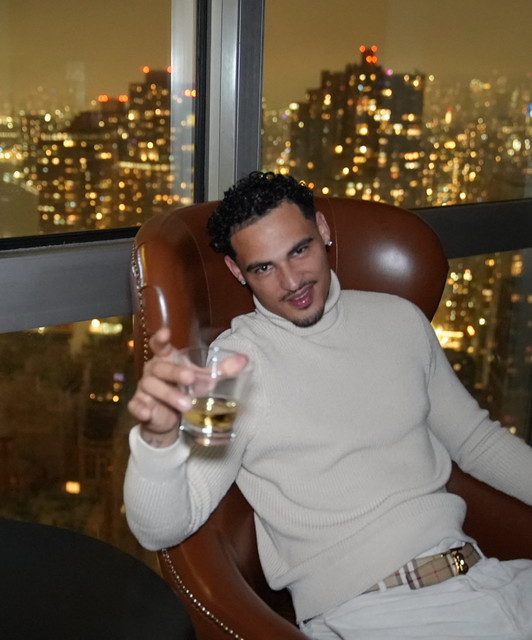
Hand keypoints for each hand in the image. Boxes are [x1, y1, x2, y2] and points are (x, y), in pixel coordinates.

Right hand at [128, 329, 247, 447]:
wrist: (169, 417)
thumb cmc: (185, 389)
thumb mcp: (204, 379)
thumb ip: (222, 370)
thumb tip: (246, 359)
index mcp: (166, 359)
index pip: (159, 345)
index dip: (160, 338)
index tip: (166, 333)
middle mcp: (153, 371)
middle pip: (160, 367)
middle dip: (175, 372)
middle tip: (190, 378)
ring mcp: (144, 388)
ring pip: (151, 387)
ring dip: (168, 395)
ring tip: (186, 405)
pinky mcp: (139, 405)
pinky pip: (137, 405)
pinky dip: (142, 408)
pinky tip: (149, 412)